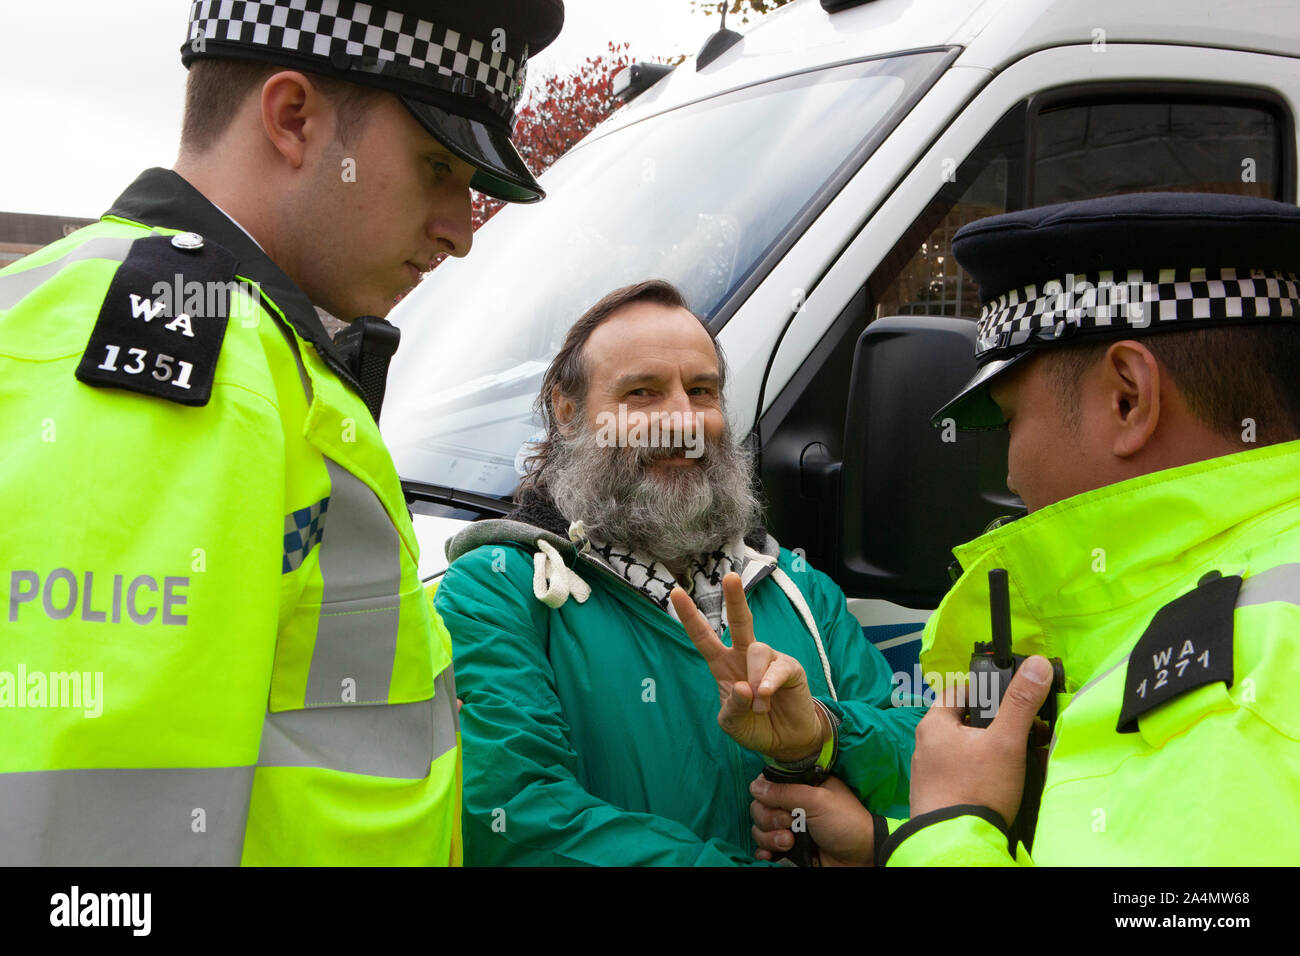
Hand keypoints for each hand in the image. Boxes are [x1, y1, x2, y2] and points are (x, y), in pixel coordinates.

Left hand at [670, 572, 824, 761]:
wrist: (786, 741)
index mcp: (723, 665)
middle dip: (735, 598)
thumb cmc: (755, 727)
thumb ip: (733, 708)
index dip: (690, 616)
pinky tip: (766, 696)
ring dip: (754, 682)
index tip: (676, 592)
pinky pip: (778, 667)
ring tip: (759, 705)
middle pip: (740, 621)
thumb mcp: (733, 724)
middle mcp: (744, 656)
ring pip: (757, 650)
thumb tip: (743, 687)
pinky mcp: (789, 668)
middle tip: (730, 576)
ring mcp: (768, 660)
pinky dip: (769, 683)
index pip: (704, 637)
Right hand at [750, 774, 874, 866]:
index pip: (768, 784)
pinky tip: (771, 856)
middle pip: (760, 808)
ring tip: (790, 843)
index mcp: (801, 787)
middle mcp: (792, 806)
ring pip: (760, 829)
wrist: (861, 858)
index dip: (767, 794)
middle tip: (789, 824)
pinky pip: (764, 849)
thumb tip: (754, 786)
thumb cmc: (845, 822)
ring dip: (769, 838)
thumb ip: (785, 792)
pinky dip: (764, 853)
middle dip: (769, 819)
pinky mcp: (788, 850)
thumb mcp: (817, 800)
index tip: (779, 804)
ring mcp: (789, 829)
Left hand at [909, 655, 1053, 825]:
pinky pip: (963, 773)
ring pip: (966, 749)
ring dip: (993, 751)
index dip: (988, 692)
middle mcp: (926, 744)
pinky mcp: (937, 794)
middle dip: (997, 726)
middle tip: (1024, 734)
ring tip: (1020, 759)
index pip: (960, 691)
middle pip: (966, 722)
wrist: (955, 843)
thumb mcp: (1005, 742)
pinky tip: (1003, 783)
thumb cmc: (974, 789)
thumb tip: (1038, 665)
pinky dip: (983, 773)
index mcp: (934, 724)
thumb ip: (1021, 703)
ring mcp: (929, 772)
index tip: (1012, 702)